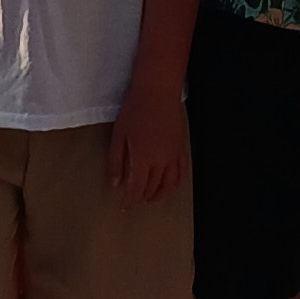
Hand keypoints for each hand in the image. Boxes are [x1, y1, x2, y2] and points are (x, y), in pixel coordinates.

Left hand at [108, 82, 190, 202]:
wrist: (158, 90)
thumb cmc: (135, 109)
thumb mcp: (119, 135)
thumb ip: (116, 161)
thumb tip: (116, 182)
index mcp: (144, 159)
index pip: (137, 189)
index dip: (130, 201)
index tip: (124, 208)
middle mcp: (162, 161)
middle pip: (153, 189)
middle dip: (143, 198)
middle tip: (134, 202)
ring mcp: (175, 156)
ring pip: (170, 185)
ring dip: (160, 195)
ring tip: (150, 198)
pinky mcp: (182, 148)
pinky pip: (182, 173)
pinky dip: (175, 184)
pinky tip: (169, 185)